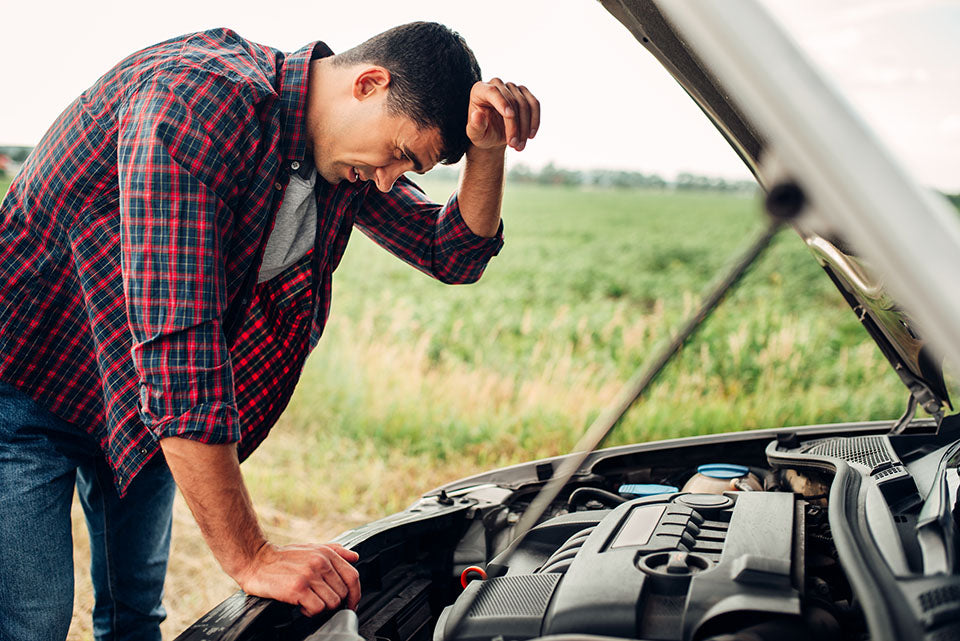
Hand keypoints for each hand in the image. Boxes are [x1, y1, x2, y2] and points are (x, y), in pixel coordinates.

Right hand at [236, 542, 360, 615]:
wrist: (255, 560)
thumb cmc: (282, 557)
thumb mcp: (311, 548)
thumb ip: (335, 551)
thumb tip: (355, 557)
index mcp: (326, 554)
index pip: (352, 576)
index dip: (355, 593)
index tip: (351, 603)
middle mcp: (320, 563)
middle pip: (342, 593)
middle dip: (332, 602)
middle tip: (318, 600)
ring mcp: (309, 576)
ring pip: (331, 603)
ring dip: (321, 607)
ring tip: (308, 601)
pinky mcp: (297, 589)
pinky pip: (317, 608)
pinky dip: (310, 612)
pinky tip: (301, 605)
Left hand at [466, 79, 539, 151]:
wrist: (493, 135)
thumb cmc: (482, 133)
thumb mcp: (475, 134)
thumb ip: (475, 126)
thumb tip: (477, 115)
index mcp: (479, 90)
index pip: (492, 91)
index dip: (502, 102)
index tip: (510, 116)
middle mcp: (496, 84)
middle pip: (511, 101)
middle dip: (514, 125)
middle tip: (513, 145)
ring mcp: (511, 87)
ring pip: (524, 104)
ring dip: (525, 127)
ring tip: (520, 146)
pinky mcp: (524, 93)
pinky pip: (534, 104)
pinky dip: (535, 121)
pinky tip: (530, 136)